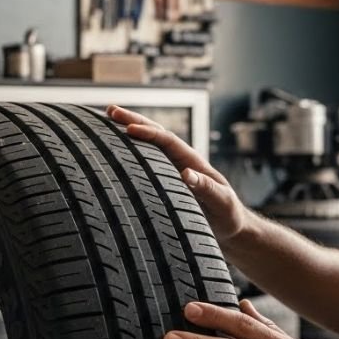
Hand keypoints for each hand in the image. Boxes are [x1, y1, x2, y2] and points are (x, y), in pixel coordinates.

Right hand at [107, 105, 247, 240]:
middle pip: (156, 134)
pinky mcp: (165, 182)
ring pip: (148, 146)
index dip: (149, 133)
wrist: (230, 228)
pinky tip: (114, 150)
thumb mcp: (222, 202)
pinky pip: (145, 163)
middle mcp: (180, 161)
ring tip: (107, 120)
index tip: (128, 129)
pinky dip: (130, 153)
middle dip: (134, 120)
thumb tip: (187, 173)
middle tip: (110, 110)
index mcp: (193, 162)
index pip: (168, 141)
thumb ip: (207, 188)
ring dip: (130, 131)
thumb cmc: (228, 215)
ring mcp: (172, 170)